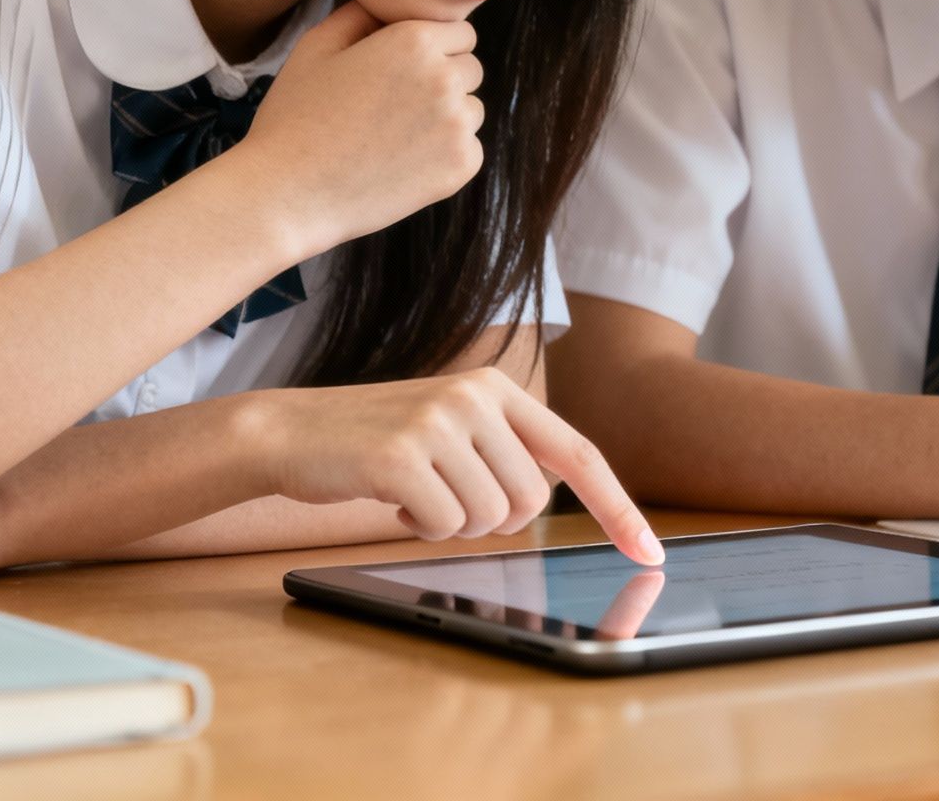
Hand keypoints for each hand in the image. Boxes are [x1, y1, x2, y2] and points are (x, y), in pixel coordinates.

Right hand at [240, 0, 485, 254]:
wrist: (289, 192)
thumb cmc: (295, 116)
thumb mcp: (317, 47)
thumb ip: (361, 14)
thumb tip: (389, 4)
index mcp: (415, 41)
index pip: (460, 31)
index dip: (434, 47)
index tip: (406, 69)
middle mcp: (446, 78)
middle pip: (470, 69)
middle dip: (443, 79)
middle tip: (395, 105)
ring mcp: (458, 126)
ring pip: (471, 110)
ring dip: (446, 117)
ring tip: (394, 135)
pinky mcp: (461, 167)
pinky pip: (468, 149)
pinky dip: (444, 155)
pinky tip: (402, 162)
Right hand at [250, 367, 665, 565]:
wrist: (291, 431)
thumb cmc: (375, 442)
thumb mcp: (450, 428)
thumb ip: (502, 451)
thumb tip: (543, 501)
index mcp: (496, 388)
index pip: (578, 453)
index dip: (617, 507)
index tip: (648, 551)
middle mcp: (475, 397)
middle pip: (531, 502)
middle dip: (494, 520)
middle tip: (448, 499)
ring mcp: (438, 422)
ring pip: (490, 518)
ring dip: (453, 524)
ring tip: (415, 493)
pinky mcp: (402, 455)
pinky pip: (445, 526)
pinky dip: (420, 528)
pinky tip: (390, 499)